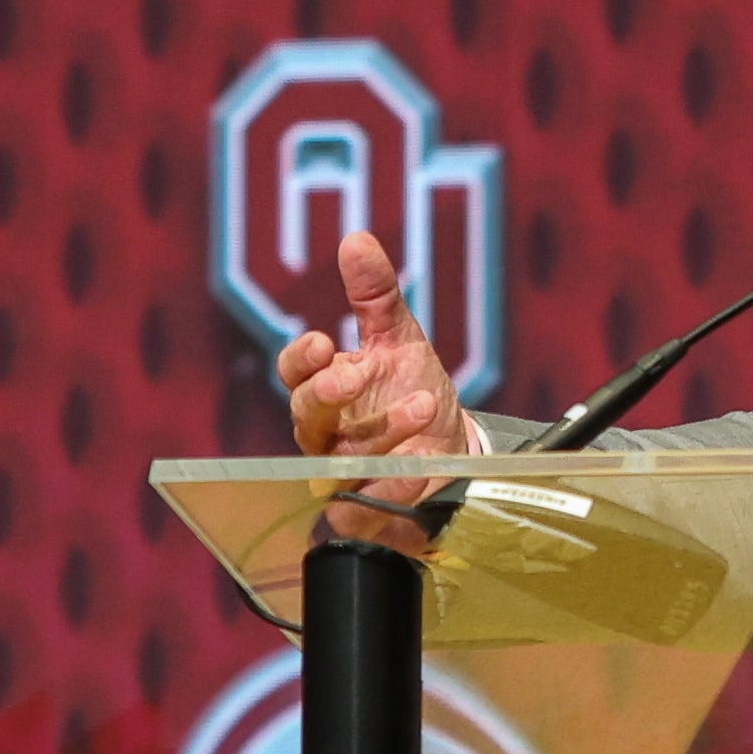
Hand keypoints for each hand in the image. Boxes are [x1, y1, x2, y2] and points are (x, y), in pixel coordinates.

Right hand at [280, 232, 471, 514]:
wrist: (456, 457)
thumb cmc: (415, 394)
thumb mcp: (401, 341)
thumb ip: (376, 295)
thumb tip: (356, 239)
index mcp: (327, 389)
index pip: (296, 372)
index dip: (303, 358)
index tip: (325, 341)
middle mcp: (326, 435)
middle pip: (306, 415)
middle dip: (327, 393)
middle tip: (357, 374)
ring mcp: (342, 477)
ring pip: (338, 460)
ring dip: (380, 433)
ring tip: (424, 405)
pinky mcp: (366, 515)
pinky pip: (363, 509)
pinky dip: (392, 486)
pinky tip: (419, 466)